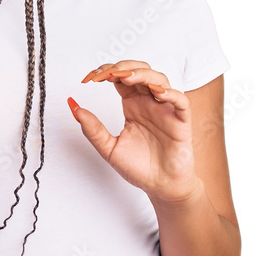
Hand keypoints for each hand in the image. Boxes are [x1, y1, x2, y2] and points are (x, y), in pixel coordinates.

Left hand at [68, 60, 199, 202]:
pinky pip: (181, 101)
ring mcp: (165, 110)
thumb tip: (73, 107)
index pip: (120, 78)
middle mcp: (148, 103)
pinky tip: (157, 93)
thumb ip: (92, 129)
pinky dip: (171, 93)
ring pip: (159, 79)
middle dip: (123, 67)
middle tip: (107, 74)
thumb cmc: (139, 168)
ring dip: (143, 74)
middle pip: (139, 71)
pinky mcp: (181, 122)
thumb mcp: (108, 148)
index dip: (106, 72)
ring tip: (127, 78)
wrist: (160, 188)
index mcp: (132, 105)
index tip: (90, 78)